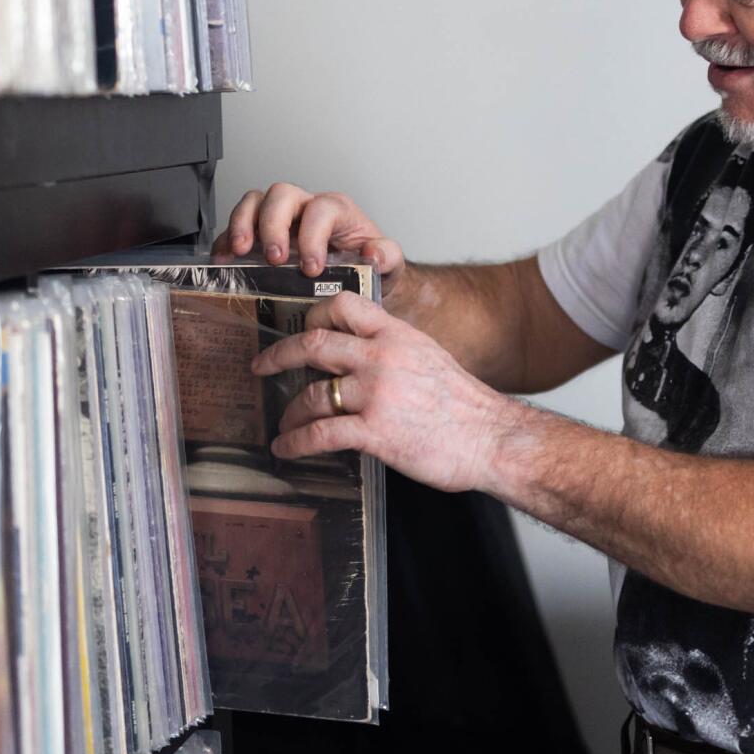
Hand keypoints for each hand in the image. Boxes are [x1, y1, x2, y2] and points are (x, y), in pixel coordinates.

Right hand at [214, 183, 405, 280]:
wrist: (356, 280)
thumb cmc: (367, 267)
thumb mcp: (388, 265)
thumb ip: (388, 256)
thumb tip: (373, 252)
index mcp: (337, 211)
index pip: (321, 208)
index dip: (312, 235)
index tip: (311, 267)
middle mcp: (305, 208)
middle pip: (281, 195)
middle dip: (273, 225)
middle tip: (274, 258)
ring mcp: (280, 219)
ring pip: (255, 201)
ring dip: (242, 224)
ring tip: (239, 252)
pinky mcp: (259, 234)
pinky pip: (236, 225)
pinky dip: (226, 240)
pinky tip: (224, 261)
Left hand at [252, 291, 512, 494]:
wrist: (492, 438)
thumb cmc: (464, 405)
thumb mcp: (429, 357)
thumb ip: (394, 350)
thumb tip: (361, 356)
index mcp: (397, 335)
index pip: (344, 305)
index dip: (314, 314)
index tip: (301, 326)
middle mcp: (382, 357)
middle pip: (314, 343)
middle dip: (279, 354)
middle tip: (262, 365)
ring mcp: (376, 393)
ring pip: (312, 392)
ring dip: (289, 410)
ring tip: (283, 422)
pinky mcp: (374, 431)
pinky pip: (319, 433)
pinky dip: (295, 442)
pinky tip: (286, 448)